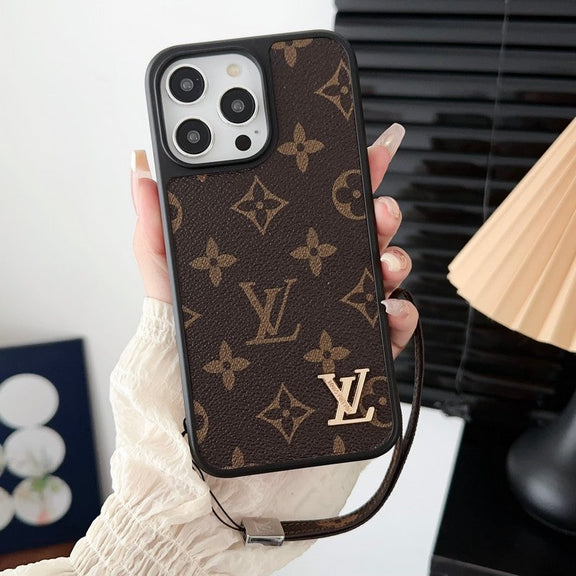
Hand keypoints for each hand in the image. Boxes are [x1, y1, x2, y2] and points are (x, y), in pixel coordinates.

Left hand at [131, 123, 418, 357]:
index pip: (321, 203)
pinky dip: (400, 318)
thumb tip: (142, 171)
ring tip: (384, 260)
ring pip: (382, 274)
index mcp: (280, 249)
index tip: (367, 151)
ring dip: (395, 259)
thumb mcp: (167, 272)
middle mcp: (314, 274)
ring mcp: (335, 310)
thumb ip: (156, 223)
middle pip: (363, 233)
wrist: (199, 394)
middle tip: (378, 206)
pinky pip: (388, 331)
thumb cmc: (189, 333)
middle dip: (381, 211)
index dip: (349, 173)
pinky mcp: (349, 349)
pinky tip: (389, 310)